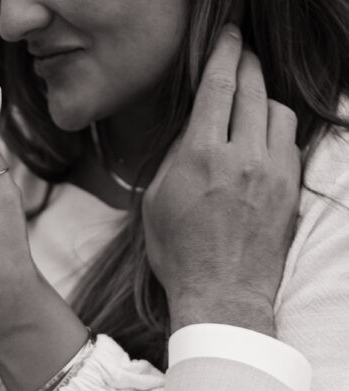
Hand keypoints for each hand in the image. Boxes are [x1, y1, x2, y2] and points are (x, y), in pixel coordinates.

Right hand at [142, 25, 301, 335]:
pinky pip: (291, 143)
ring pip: (278, 111)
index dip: (225, 52)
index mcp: (202, 156)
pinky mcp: (290, 190)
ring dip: (264, 99)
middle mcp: (242, 157)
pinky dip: (278, 132)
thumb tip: (194, 128)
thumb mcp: (157, 203)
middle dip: (247, 64)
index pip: (220, 85)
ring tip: (252, 104)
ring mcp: (273, 173)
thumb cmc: (180, 256)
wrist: (221, 295)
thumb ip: (176, 158)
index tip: (229, 36)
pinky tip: (266, 139)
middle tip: (241, 56)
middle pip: (253, 88)